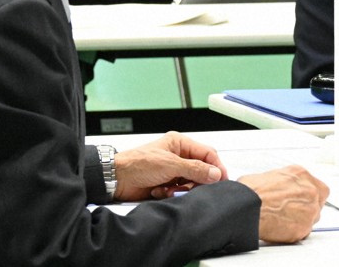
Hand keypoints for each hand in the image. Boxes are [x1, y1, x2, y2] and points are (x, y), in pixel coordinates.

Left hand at [112, 131, 228, 200]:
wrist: (117, 180)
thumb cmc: (137, 164)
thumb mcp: (170, 164)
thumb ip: (195, 169)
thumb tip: (215, 173)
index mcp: (180, 144)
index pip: (207, 154)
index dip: (216, 166)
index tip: (221, 179)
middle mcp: (178, 156)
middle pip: (201, 170)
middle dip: (196, 180)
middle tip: (190, 187)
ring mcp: (173, 171)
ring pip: (191, 182)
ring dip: (182, 189)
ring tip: (169, 189)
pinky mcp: (167, 184)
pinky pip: (180, 191)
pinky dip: (172, 193)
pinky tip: (160, 191)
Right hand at [237, 165, 328, 243]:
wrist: (246, 207)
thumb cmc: (251, 192)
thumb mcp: (271, 175)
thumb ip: (285, 182)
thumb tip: (281, 187)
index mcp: (301, 175)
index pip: (319, 187)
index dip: (311, 196)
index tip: (304, 200)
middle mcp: (310, 191)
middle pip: (318, 203)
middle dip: (306, 208)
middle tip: (291, 212)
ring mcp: (309, 210)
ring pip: (312, 218)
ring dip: (300, 220)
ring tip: (282, 220)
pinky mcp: (303, 228)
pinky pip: (303, 233)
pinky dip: (293, 233)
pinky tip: (280, 228)